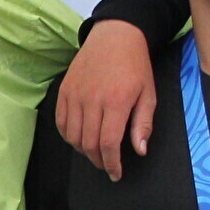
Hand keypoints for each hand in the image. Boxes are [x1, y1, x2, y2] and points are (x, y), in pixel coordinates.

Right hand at [56, 20, 155, 180]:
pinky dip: (68, 136)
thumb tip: (139, 151)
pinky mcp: (64, 90)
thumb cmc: (135, 65)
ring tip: (94, 152)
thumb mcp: (149, 94)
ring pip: (72, 136)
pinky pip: (60, 122)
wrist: (115, 36)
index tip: (115, 173)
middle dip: (98, 160)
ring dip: (83, 150)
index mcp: (117, 101)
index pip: (109, 143)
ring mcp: (75, 94)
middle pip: (89, 143)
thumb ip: (143, 124)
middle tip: (106, 164)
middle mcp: (92, 99)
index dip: (111, 163)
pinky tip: (79, 137)